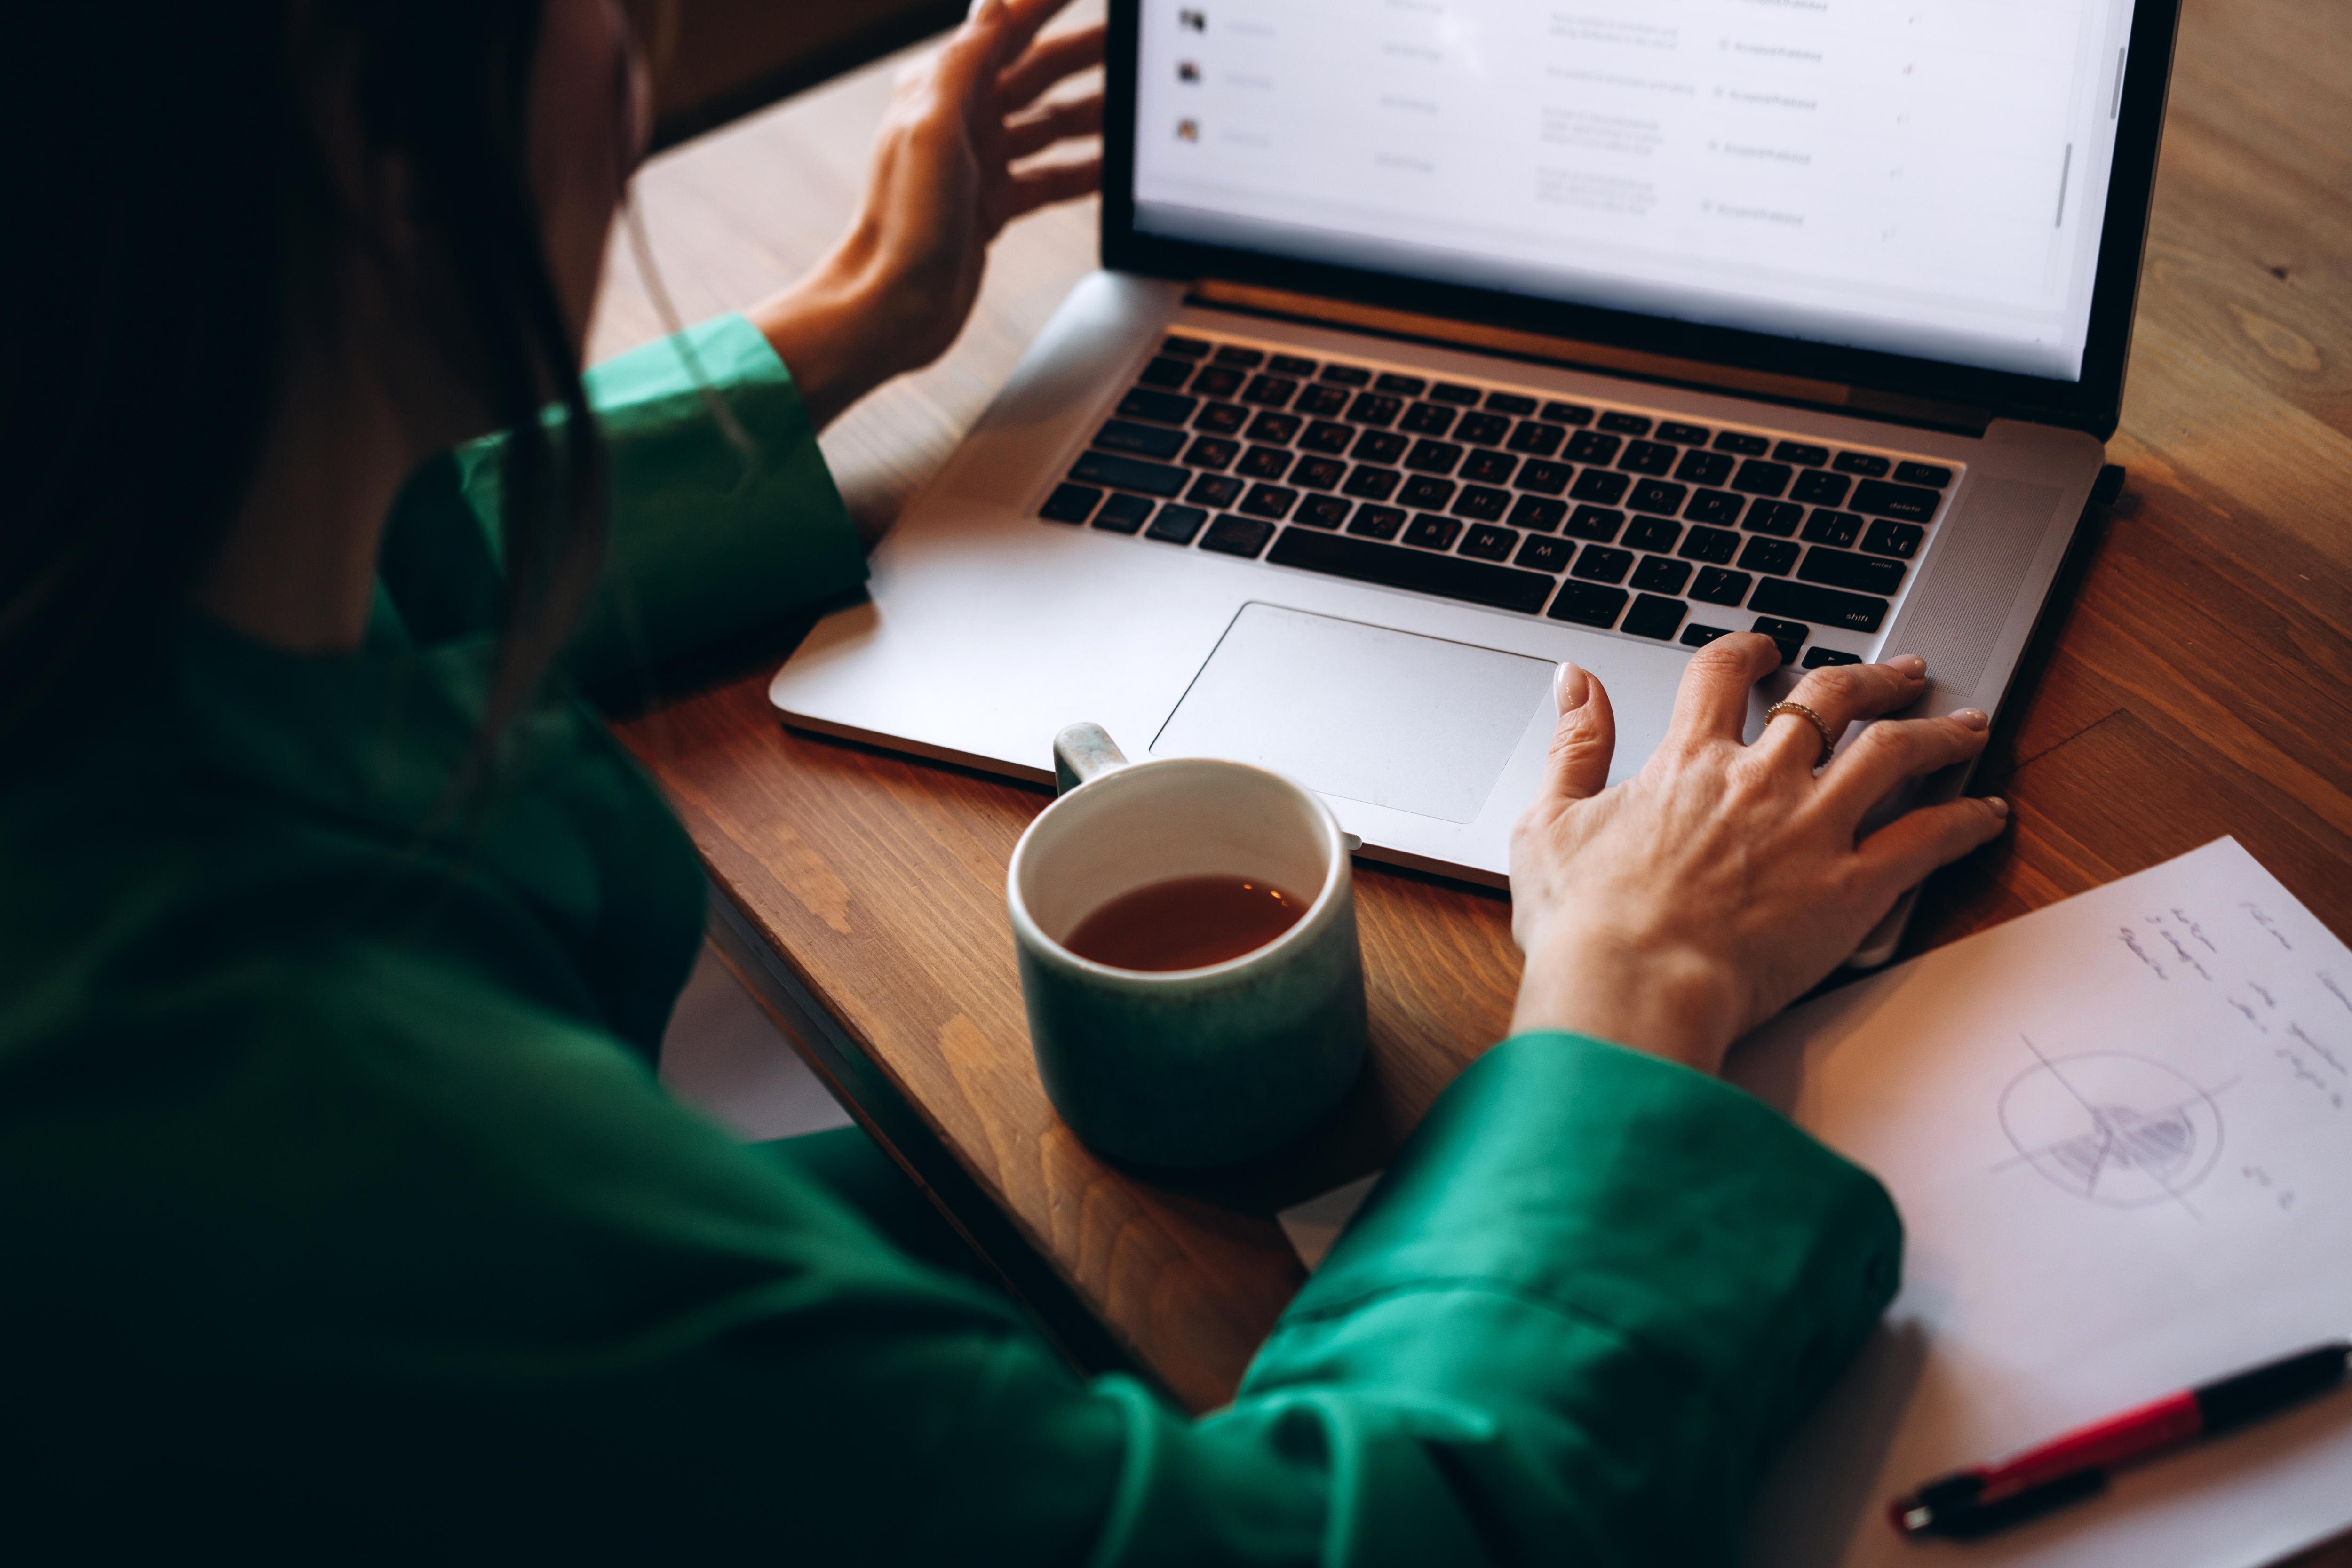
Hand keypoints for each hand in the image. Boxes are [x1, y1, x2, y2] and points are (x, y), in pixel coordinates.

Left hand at [750, 0, 1103, 432]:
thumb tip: (992, 3)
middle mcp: (962, 122)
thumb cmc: (903, 224)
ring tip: (1134, 102)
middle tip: (1130, 39)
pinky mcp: (994, 206)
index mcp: (944, 91)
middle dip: (1085, 51)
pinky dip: (1082, 170)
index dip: (1046, 1)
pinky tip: (1114, 168)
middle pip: (1036, 72)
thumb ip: (963, 62)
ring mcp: (980, 165)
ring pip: (1049, 124)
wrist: (892, 307)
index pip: (1005, 28)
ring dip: (1092, 110)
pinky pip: (1049, 177)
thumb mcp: (932, 128)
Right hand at [1507, 636, 2008, 1075]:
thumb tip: (1574, 680)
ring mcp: (1813, 830)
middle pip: (1830, 699)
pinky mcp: (1852, 887)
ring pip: (1894, 754)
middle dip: (1871, 678)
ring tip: (1966, 724)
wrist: (1634, 988)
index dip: (1747, 650)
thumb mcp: (1548, 820)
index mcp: (1687, 764)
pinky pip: (1927, 840)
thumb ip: (1572, 744)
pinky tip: (1988, 815)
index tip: (1767, 647)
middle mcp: (1761, 781)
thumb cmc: (1585, 922)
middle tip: (1900, 672)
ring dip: (1936, 732)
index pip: (1723, 675)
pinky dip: (1965, 821)